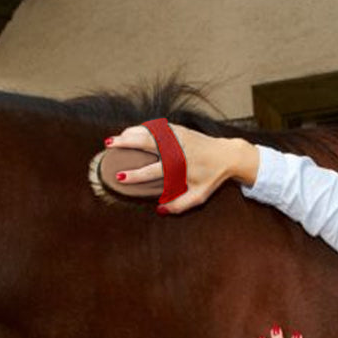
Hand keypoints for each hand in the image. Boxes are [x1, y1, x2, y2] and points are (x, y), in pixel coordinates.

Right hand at [104, 124, 259, 212]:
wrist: (228, 155)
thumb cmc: (211, 178)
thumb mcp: (198, 196)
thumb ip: (178, 205)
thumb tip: (159, 210)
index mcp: (179, 166)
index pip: (151, 171)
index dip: (134, 175)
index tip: (119, 177)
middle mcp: (177, 149)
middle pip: (147, 142)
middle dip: (126, 142)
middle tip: (109, 144)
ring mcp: (178, 136)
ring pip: (150, 131)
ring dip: (131, 132)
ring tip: (116, 138)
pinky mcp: (180, 129)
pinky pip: (157, 127)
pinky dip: (143, 128)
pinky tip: (132, 131)